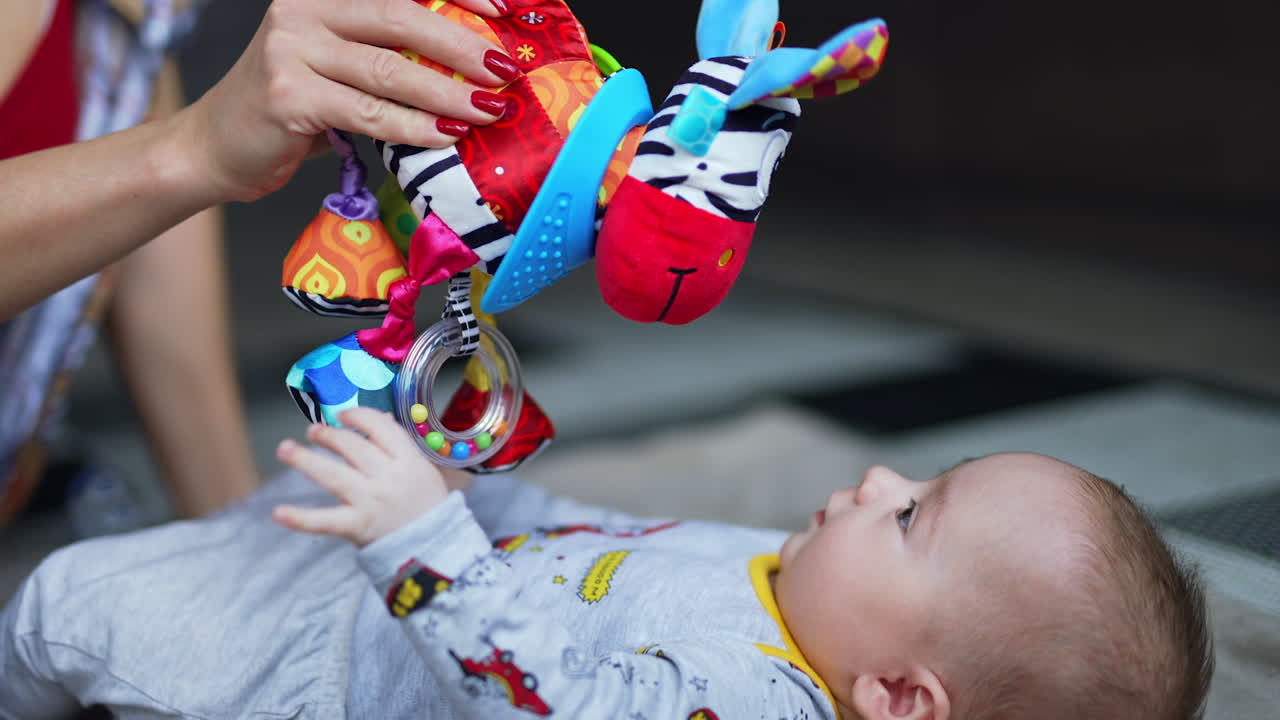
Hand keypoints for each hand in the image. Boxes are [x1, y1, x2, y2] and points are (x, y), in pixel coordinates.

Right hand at [178, 0, 518, 202]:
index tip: (506, 10)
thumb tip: (474, 67)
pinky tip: (446, 136)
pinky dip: (413, 127)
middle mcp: (303, 7)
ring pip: (389, 68)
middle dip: (463, 45)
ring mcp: (290, 48)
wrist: (216, 146)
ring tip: (488, 110)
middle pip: (401, 16)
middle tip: (505, 72)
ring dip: (448, 93)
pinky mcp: (287, 95)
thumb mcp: (341, 64)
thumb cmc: (292, 105)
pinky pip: (368, 112)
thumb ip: (390, 53)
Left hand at [273, 408, 449, 545]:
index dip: (358, 417)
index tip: (343, 416)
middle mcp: (388, 477)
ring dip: (305, 459)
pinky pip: (325, 521)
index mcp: (408, 460)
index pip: (380, 428)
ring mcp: (371, 501)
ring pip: (332, 474)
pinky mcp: (357, 526)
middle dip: (329, 435)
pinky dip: (301, 518)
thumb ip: (400, 445)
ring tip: (285, 448)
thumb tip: (380, 418)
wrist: (435, 547)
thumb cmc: (426, 505)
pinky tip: (279, 512)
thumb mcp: (422, 469)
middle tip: (313, 431)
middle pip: (352, 447)